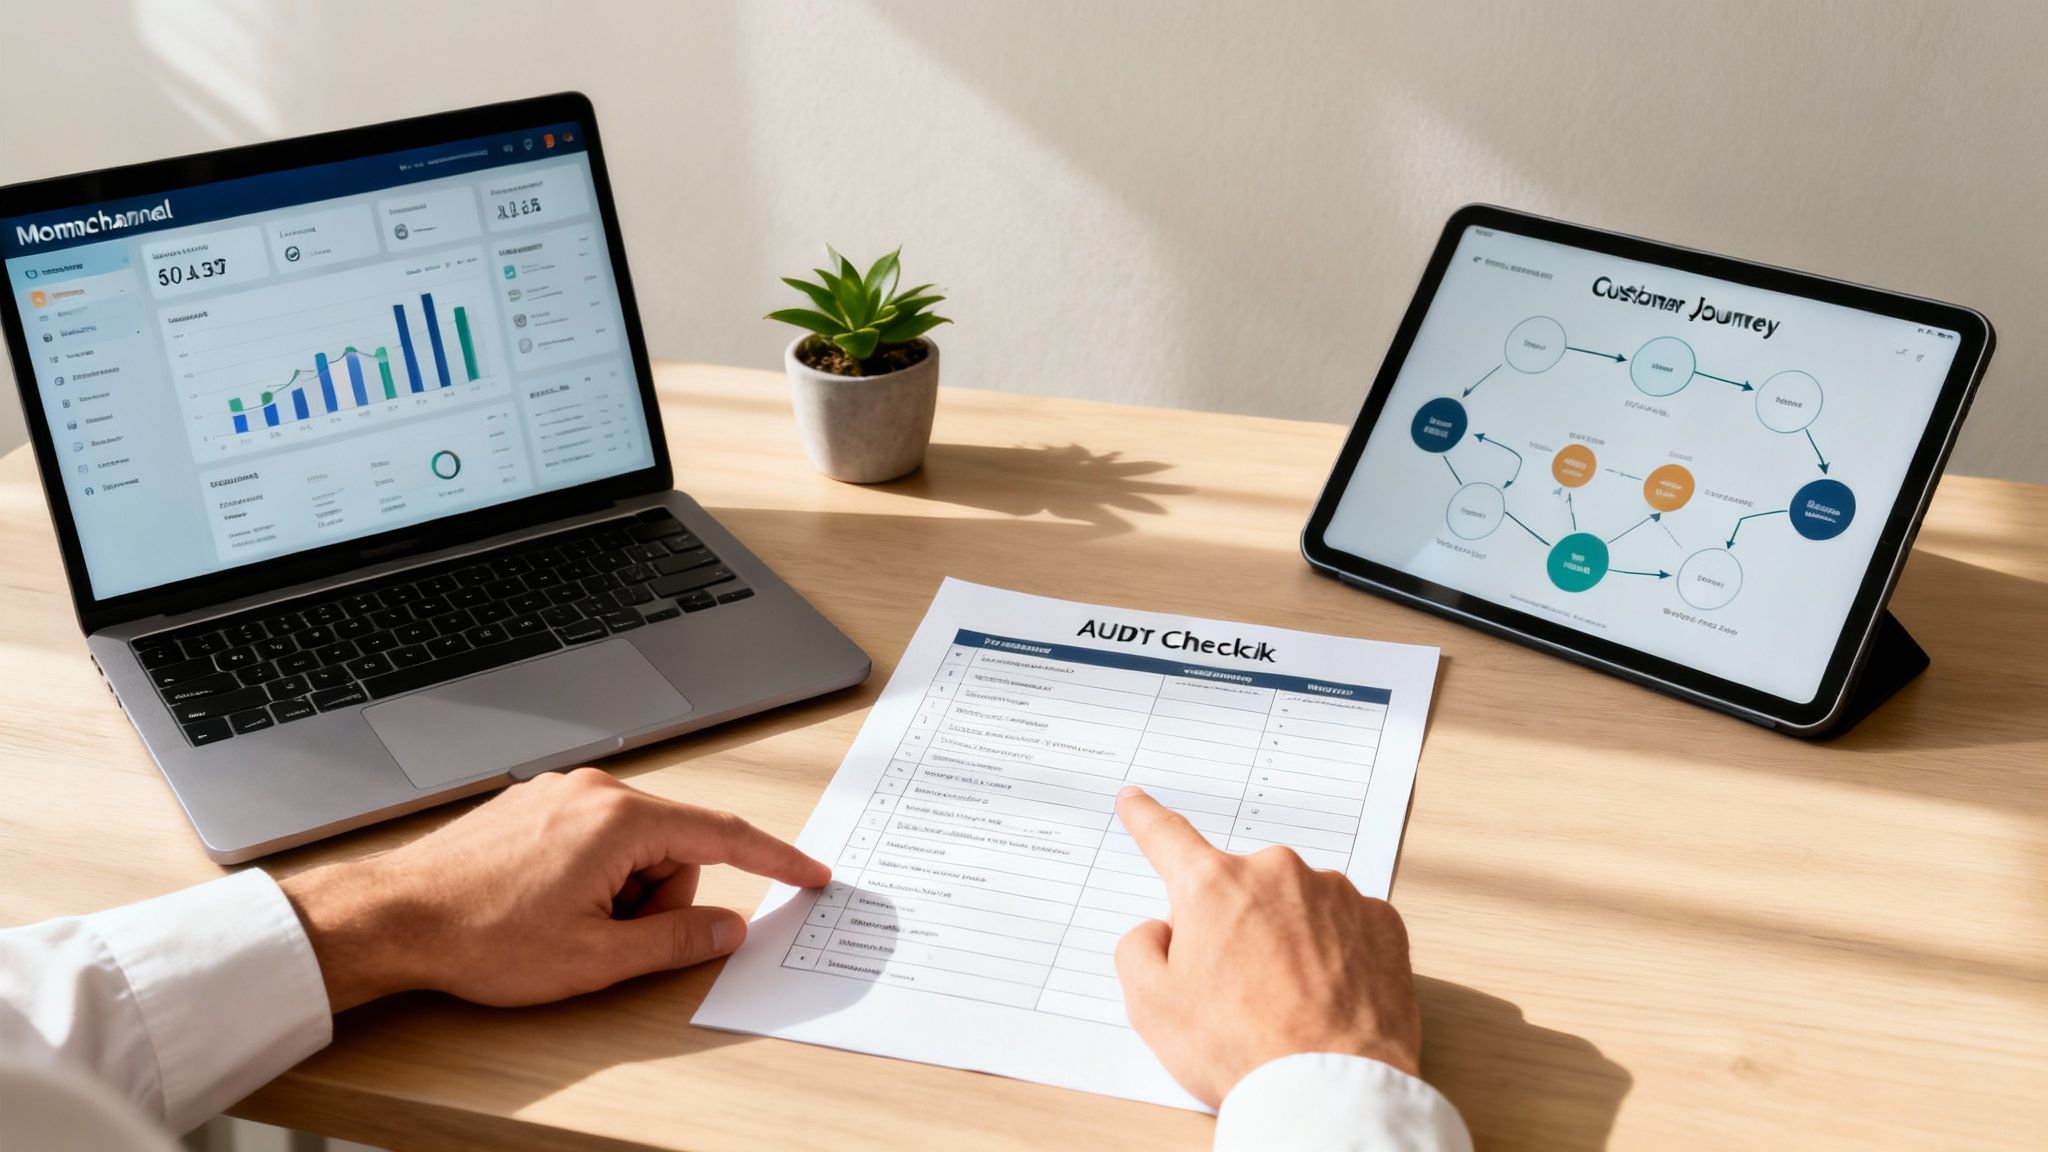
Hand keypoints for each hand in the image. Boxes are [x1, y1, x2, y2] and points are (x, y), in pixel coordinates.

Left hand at [279, 767, 828, 1010]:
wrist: (393, 918)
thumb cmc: (482, 936)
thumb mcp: (595, 958)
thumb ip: (676, 941)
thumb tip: (727, 929)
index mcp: (620, 820)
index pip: (724, 836)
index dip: (775, 861)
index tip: (810, 876)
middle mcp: (595, 790)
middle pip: (673, 848)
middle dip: (656, 900)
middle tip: (606, 940)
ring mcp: (560, 792)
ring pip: (632, 847)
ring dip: (617, 893)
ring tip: (561, 924)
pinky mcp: (534, 804)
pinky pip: (594, 840)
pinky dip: (589, 877)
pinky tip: (542, 905)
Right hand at [1112, 786, 1421, 1106]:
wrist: (1332, 1090)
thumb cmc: (1242, 1049)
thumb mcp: (1152, 1005)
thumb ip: (1140, 948)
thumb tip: (1162, 930)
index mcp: (1213, 885)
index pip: (1167, 838)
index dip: (1146, 819)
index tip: (1136, 801)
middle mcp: (1278, 874)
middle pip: (1238, 888)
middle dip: (1231, 925)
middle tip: (1233, 989)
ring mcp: (1336, 895)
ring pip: (1294, 907)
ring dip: (1286, 940)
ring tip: (1286, 1004)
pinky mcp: (1381, 923)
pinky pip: (1343, 927)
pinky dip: (1333, 954)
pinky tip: (1325, 997)